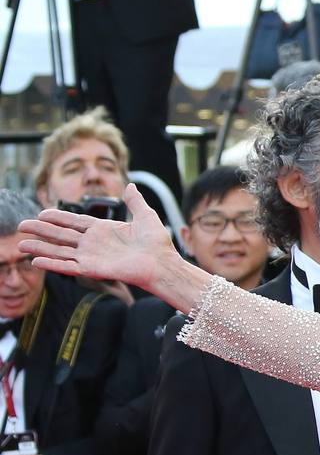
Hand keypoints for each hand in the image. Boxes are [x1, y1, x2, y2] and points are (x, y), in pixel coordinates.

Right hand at [19, 184, 207, 312]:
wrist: (163, 263)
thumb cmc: (157, 243)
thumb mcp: (145, 216)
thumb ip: (135, 201)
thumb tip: (131, 185)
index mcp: (104, 230)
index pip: (75, 222)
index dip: (58, 218)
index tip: (42, 213)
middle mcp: (94, 244)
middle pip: (62, 235)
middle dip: (42, 231)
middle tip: (22, 226)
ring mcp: (92, 257)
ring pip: (60, 251)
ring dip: (40, 248)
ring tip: (21, 245)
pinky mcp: (93, 269)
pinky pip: (68, 267)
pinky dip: (52, 263)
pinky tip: (36, 261)